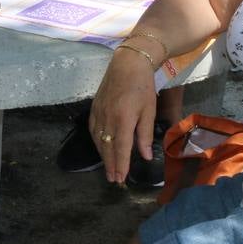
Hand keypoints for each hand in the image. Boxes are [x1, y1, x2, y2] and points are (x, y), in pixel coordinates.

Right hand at [89, 50, 158, 183]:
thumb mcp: (148, 111)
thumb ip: (145, 134)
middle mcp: (107, 118)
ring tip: (108, 169)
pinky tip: (100, 148)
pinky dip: (96, 142)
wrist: (127, 63)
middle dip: (111, 165)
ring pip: (98, 140)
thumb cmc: (143, 86)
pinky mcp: (94, 107)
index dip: (121, 165)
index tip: (121, 178)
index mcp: (123, 120)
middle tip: (114, 180)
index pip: (121, 148)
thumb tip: (145, 156)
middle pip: (107, 147)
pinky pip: (93, 130)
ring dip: (103, 156)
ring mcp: (98, 113)